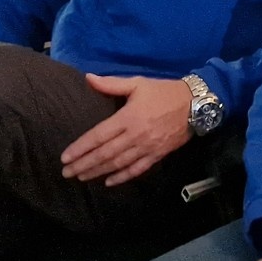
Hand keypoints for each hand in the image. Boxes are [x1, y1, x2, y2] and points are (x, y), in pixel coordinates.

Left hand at [59, 75, 192, 185]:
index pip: (99, 136)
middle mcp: (135, 135)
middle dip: (84, 164)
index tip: (65, 157)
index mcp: (128, 117)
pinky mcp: (158, 155)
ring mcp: (147, 147)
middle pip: (105, 153)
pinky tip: (109, 182)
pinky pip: (137, 169)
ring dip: (98, 172)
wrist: (196, 104)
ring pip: (118, 164)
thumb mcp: (138, 83)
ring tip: (82, 177)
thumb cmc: (164, 92)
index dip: (81, 148)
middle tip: (67, 173)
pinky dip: (122, 177)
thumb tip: (88, 78)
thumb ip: (112, 84)